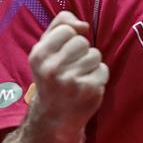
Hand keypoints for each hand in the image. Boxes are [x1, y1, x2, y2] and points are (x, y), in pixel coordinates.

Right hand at [27, 11, 108, 138]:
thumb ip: (60, 25)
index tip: (62, 53)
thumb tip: (83, 24)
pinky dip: (98, 76)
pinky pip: (103, 69)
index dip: (69, 38)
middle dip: (80, 52)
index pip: (66, 29)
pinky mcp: (89, 90)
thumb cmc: (52, 76)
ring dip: (90, 64)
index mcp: (39, 55)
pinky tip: (86, 86)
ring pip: (95, 54)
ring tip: (78, 77)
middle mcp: (52, 69)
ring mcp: (71, 81)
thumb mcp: (45, 49)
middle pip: (82, 41)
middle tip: (71, 68)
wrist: (54, 117)